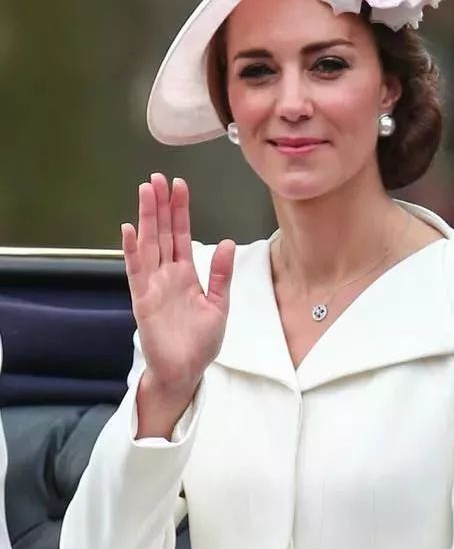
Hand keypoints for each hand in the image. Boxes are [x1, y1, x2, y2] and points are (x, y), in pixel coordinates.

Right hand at [121, 173, 235, 397]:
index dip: (180, 211)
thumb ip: (221, 274)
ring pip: (149, 244)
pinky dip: (132, 250)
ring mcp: (153, 285)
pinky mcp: (143, 300)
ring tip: (145, 191)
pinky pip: (136, 271)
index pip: (182, 235)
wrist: (186, 371)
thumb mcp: (219, 305)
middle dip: (161, 205)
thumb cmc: (200, 342)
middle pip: (163, 233)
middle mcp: (167, 275)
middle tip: (158, 177)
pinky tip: (129, 230)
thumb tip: (228, 243)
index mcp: (186, 274)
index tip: (179, 186)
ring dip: (147, 218)